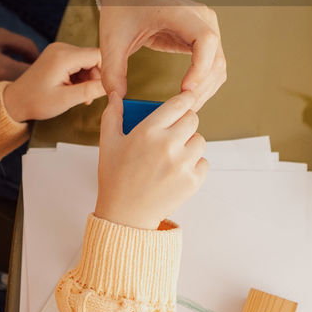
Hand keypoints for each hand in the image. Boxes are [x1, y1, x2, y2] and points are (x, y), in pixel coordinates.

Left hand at [4, 42, 104, 121]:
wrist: (16, 101)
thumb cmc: (36, 101)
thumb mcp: (65, 100)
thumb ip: (89, 91)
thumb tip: (111, 87)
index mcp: (63, 56)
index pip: (98, 55)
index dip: (107, 72)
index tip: (106, 88)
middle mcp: (62, 48)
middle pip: (94, 57)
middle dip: (97, 77)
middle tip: (90, 96)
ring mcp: (59, 50)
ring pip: (88, 60)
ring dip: (89, 78)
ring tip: (81, 95)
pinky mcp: (58, 55)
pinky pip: (79, 62)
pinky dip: (81, 75)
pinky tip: (75, 88)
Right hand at [95, 91, 208, 228]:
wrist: (125, 216)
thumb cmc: (115, 178)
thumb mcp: (108, 143)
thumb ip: (112, 115)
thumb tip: (115, 95)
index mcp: (148, 131)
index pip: (178, 104)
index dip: (185, 99)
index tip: (186, 99)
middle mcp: (168, 145)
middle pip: (193, 119)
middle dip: (185, 121)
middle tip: (175, 130)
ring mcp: (183, 164)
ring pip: (200, 140)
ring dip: (190, 143)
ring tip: (174, 153)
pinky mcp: (193, 181)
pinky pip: (203, 162)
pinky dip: (194, 164)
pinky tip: (178, 169)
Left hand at [98, 0, 226, 109]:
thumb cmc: (124, 9)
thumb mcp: (112, 38)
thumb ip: (112, 68)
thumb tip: (116, 99)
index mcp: (180, 12)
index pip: (205, 39)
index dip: (200, 67)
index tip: (185, 90)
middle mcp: (201, 17)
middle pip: (215, 58)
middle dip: (201, 87)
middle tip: (180, 109)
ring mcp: (207, 27)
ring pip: (218, 65)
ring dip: (206, 89)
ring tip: (184, 108)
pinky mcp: (205, 38)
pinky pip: (213, 64)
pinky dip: (205, 83)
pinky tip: (187, 97)